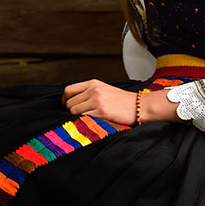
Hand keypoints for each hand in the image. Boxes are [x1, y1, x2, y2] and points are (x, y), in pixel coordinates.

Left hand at [63, 80, 179, 125]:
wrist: (139, 106)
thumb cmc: (122, 100)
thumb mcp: (104, 89)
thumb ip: (88, 92)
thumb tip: (72, 102)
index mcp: (93, 83)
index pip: (68, 90)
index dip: (65, 100)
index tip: (67, 106)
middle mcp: (94, 90)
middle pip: (70, 103)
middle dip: (71, 111)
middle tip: (79, 115)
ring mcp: (97, 101)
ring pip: (74, 111)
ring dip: (78, 117)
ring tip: (88, 119)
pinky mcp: (102, 112)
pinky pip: (84, 118)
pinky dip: (85, 121)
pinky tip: (92, 122)